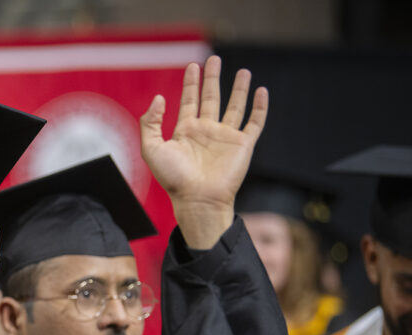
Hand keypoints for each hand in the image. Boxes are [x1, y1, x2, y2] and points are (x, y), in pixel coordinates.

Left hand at [140, 55, 266, 247]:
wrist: (198, 198)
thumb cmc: (173, 178)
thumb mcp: (152, 148)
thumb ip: (150, 123)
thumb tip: (158, 98)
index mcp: (186, 131)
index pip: (189, 101)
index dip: (190, 84)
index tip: (193, 66)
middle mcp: (206, 132)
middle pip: (211, 98)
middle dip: (212, 79)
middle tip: (214, 59)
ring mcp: (226, 137)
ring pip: (234, 106)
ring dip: (238, 89)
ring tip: (243, 71)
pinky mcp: (243, 145)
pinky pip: (254, 122)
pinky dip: (259, 107)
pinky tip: (261, 91)